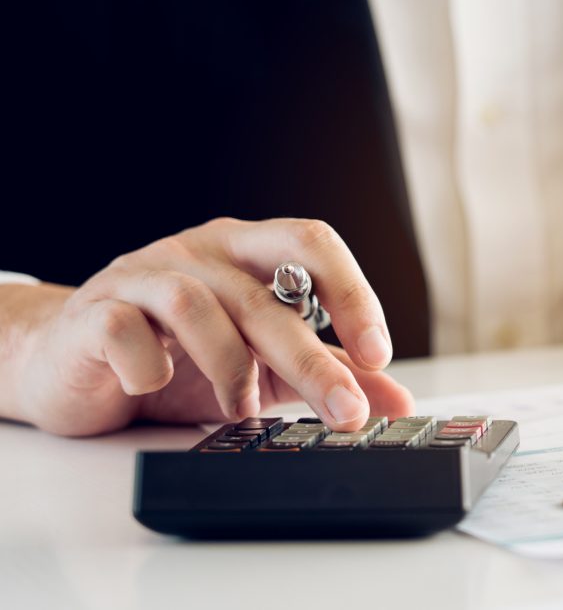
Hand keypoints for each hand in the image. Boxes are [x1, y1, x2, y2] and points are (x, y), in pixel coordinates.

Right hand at [1, 218, 413, 435]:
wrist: (76, 360)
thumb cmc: (179, 356)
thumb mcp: (265, 364)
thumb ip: (328, 371)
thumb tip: (395, 399)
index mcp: (248, 251)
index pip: (311, 245)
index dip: (352, 292)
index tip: (378, 353)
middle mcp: (200, 253)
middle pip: (264, 293)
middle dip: (311, 358)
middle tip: (343, 410)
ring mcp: (144, 277)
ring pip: (196, 304)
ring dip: (230, 365)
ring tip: (242, 409)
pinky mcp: (95, 314)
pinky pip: (124, 328)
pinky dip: (149, 364)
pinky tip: (158, 387)